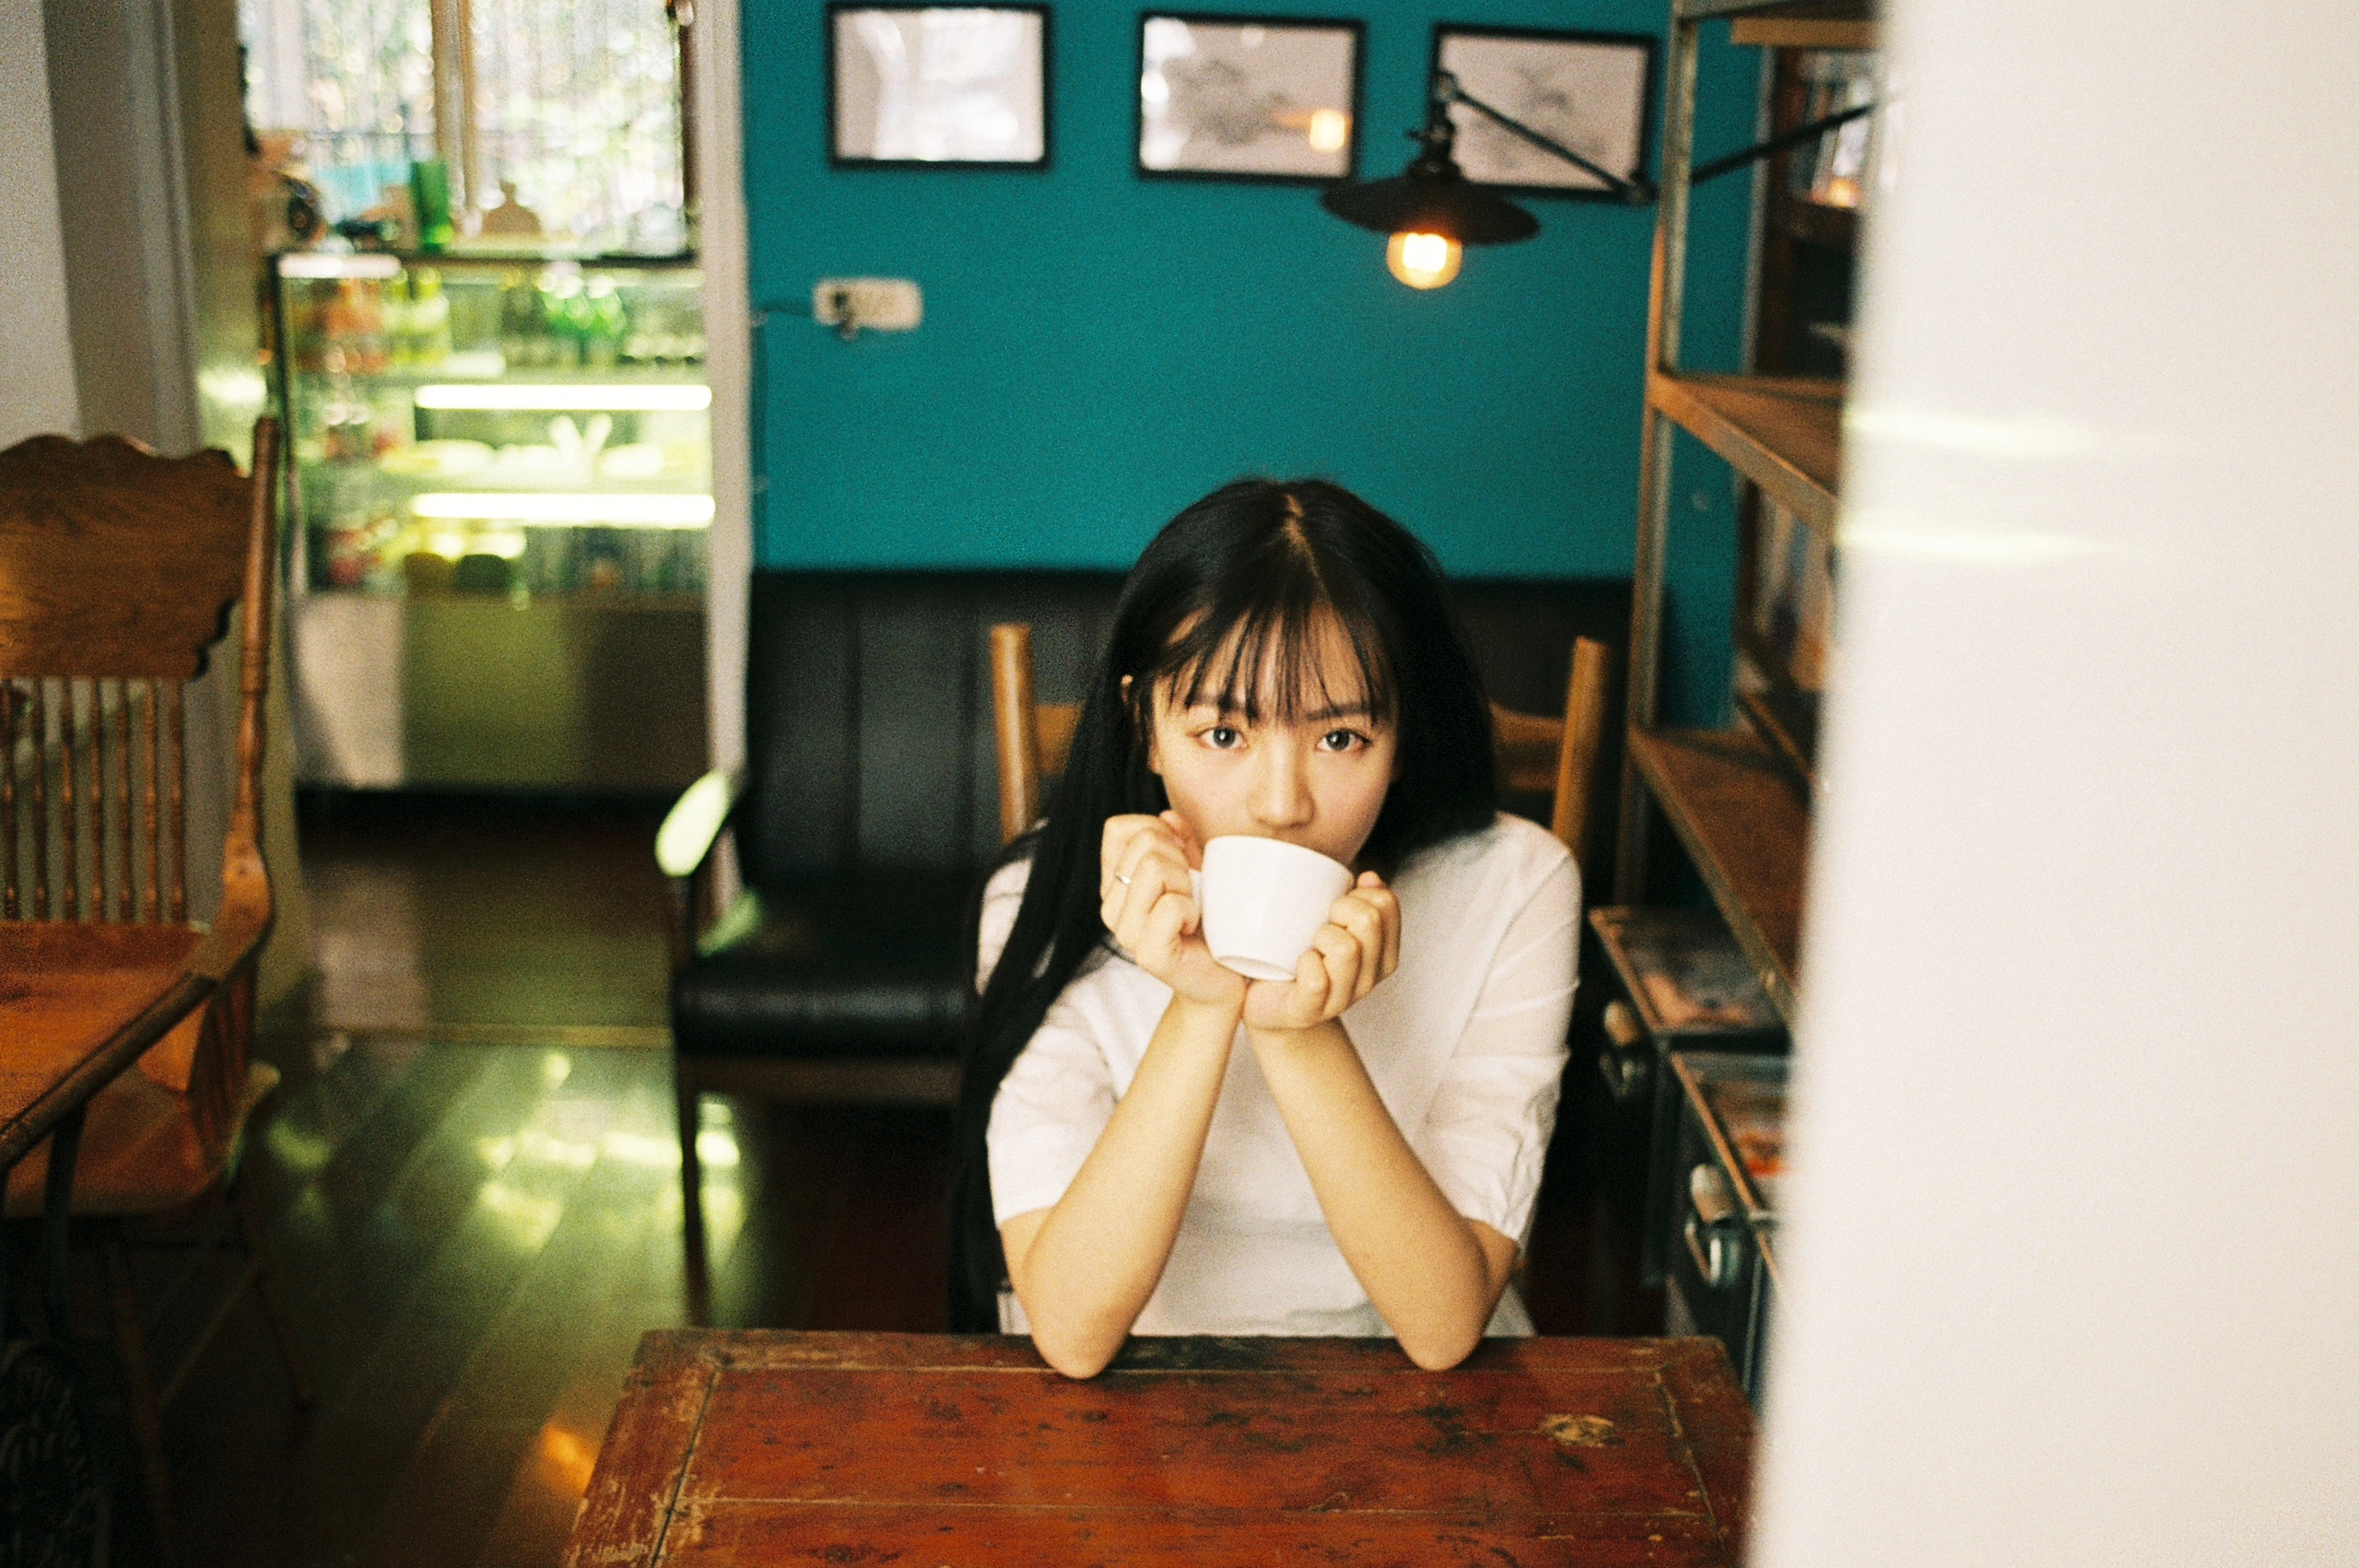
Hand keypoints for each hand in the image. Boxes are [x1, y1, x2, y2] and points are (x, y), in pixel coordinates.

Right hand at [1102, 812, 1245, 1011]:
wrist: (1223, 980)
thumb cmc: (1209, 924)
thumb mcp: (1195, 872)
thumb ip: (1180, 841)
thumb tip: (1169, 816)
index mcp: (1115, 884)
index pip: (1118, 828)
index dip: (1156, 829)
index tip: (1180, 855)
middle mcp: (1111, 907)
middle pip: (1144, 843)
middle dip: (1180, 859)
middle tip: (1191, 892)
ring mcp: (1126, 933)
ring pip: (1155, 868)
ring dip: (1188, 885)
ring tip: (1192, 911)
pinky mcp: (1148, 955)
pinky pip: (1172, 906)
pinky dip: (1194, 911)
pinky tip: (1194, 929)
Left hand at [1242, 871, 1400, 1032]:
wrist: (1269, 1004)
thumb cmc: (1299, 955)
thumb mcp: (1331, 923)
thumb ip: (1356, 899)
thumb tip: (1370, 877)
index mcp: (1383, 954)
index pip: (1386, 903)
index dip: (1358, 892)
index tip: (1338, 904)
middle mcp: (1370, 978)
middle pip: (1368, 921)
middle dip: (1339, 909)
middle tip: (1320, 923)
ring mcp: (1342, 999)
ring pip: (1347, 950)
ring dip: (1321, 936)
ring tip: (1309, 945)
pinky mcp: (1310, 1012)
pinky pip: (1316, 981)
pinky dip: (1305, 964)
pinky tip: (1296, 965)